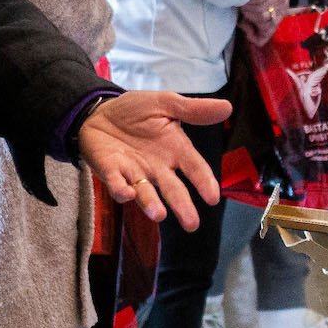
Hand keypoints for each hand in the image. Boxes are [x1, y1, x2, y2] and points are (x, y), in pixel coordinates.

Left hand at [77, 91, 230, 229]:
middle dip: (182, 206)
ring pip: (146, 192)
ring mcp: (135, 172)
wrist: (100, 111)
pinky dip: (121, 190)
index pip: (195, 168)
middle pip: (173, 189)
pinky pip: (117, 184)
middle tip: (192, 224)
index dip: (204, 182)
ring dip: (151, 204)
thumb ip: (194, 110)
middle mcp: (158, 167)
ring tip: (159, 215)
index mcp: (175, 150)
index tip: (213, 198)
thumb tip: (228, 107)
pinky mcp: (111, 172)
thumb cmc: (136, 111)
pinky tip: (128, 194)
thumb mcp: (166, 103)